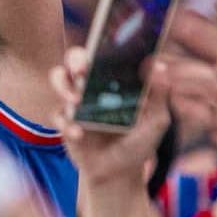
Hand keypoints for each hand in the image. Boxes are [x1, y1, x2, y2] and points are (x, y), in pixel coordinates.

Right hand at [49, 46, 170, 185]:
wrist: (120, 174)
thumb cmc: (139, 141)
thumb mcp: (156, 120)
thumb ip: (159, 94)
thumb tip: (158, 65)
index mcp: (113, 78)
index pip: (103, 51)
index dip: (101, 42)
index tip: (104, 42)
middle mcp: (92, 84)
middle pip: (75, 58)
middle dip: (76, 59)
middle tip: (84, 70)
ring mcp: (76, 102)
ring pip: (58, 78)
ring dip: (64, 85)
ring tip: (76, 101)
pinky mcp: (65, 122)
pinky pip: (57, 115)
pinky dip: (66, 123)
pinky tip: (79, 134)